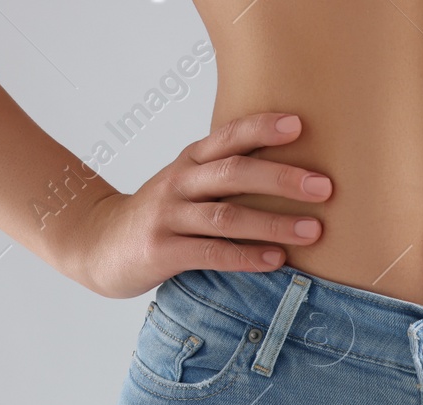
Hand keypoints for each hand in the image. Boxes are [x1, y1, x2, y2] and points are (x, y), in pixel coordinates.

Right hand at [68, 113, 332, 298]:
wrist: (98, 246)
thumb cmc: (161, 216)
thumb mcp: (188, 185)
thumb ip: (227, 177)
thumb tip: (295, 174)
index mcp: (190, 161)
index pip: (229, 137)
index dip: (262, 128)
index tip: (300, 125)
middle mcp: (179, 183)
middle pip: (234, 174)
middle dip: (282, 179)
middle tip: (325, 187)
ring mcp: (168, 217)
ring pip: (227, 216)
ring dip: (273, 223)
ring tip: (313, 231)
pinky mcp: (162, 251)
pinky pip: (211, 253)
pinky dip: (247, 257)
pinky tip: (277, 260)